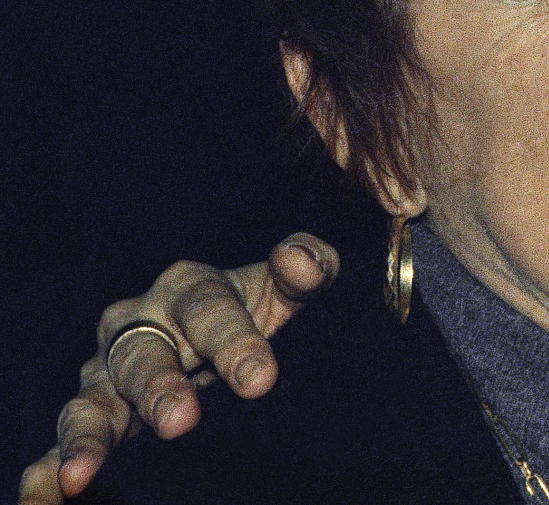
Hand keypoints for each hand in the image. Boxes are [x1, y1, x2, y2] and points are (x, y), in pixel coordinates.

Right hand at [17, 232, 337, 503]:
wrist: (209, 332)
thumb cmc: (248, 309)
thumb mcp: (282, 289)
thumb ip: (307, 269)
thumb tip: (304, 260)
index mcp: (188, 288)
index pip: (210, 311)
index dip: (235, 343)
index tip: (260, 381)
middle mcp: (139, 325)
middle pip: (144, 355)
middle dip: (159, 388)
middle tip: (180, 423)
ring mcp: (109, 373)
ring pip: (93, 400)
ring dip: (89, 434)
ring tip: (81, 474)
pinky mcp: (97, 415)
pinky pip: (68, 439)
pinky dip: (53, 463)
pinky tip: (47, 490)